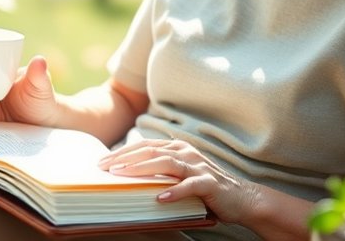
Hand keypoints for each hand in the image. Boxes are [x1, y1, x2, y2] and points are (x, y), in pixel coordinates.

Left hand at [97, 139, 258, 223]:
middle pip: (151, 151)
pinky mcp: (209, 183)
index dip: (123, 152)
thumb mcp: (179, 176)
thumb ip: (160, 171)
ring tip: (123, 175)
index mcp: (178, 148)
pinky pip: (190, 186)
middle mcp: (187, 152)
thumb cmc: (205, 188)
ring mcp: (198, 167)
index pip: (145, 146)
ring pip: (167, 163)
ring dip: (142, 169)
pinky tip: (160, 198)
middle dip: (125, 158)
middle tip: (104, 167)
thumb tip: (127, 174)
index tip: (102, 161)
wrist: (242, 198)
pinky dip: (174, 192)